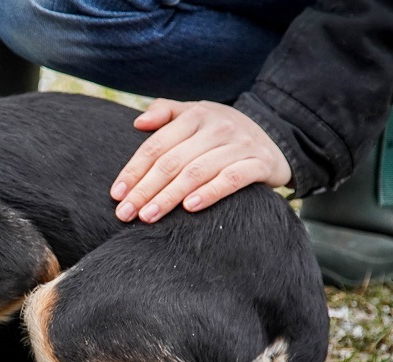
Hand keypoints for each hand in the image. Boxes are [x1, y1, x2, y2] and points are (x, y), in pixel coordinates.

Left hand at [111, 99, 291, 222]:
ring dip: (169, 196)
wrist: (276, 137)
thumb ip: (166, 112)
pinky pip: (232, 178)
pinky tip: (190, 207)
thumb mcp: (195, 114)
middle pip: (172, 161)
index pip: (157, 145)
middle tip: (126, 213)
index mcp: (195, 114)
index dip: (134, 170)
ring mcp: (240, 144)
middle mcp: (217, 126)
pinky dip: (210, 192)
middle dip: (145, 189)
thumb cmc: (221, 132)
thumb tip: (138, 123)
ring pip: (197, 172)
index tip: (117, 194)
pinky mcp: (261, 162)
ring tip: (148, 216)